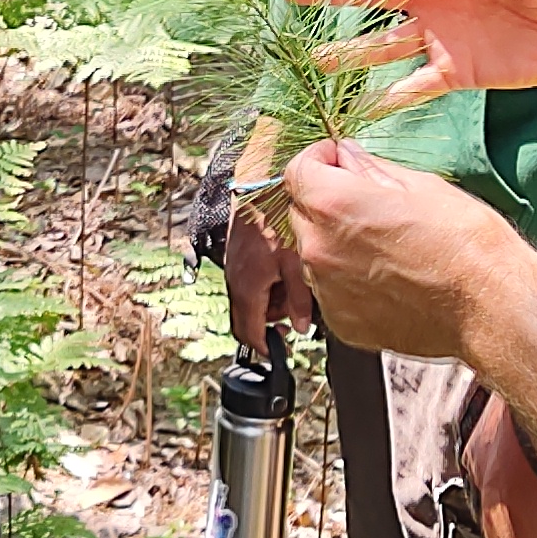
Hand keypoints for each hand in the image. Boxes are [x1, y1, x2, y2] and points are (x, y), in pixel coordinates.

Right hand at [221, 194, 312, 348]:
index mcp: (249, 289)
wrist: (261, 185)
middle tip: (296, 312)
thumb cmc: (279, 220)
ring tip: (294, 284)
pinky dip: (267, 283)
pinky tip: (284, 267)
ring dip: (271, 301)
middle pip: (249, 318)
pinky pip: (250, 280)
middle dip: (272, 321)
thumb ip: (300, 299)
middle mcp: (236, 281)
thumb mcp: (297, 263)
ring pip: (250, 299)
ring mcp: (235, 267)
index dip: (264, 347)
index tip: (278, 352)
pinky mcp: (238, 254)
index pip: (248, 333)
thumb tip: (301, 328)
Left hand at [273, 140, 536, 363]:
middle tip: (369, 205)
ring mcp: (328, 291)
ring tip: (386, 247)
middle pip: (302, 213)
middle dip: (326, 202)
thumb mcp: (423, 187)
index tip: (336, 161)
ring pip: (316, 254)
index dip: (317, 161)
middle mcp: (320, 249)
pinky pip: (331, 291)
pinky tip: (389, 279)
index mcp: (335, 205)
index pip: (297, 171)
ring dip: (336, 244)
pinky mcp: (342, 323)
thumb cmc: (467, 245)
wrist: (491, 308)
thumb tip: (348, 157)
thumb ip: (372, 170)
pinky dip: (349, 282)